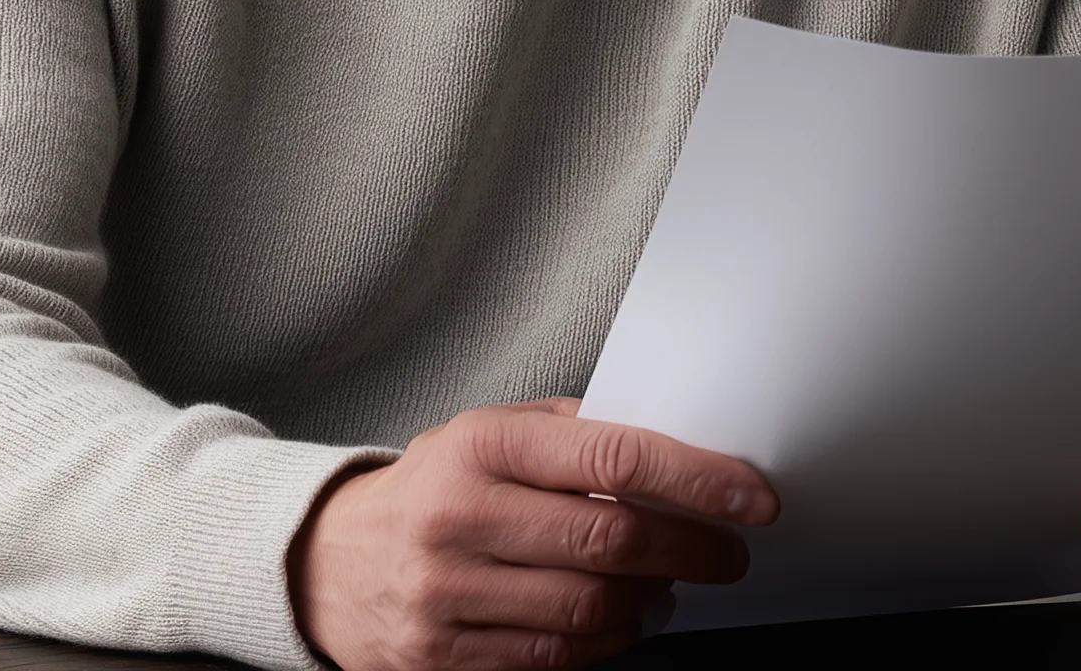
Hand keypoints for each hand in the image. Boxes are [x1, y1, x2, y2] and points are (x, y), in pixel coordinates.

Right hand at [286, 397, 778, 670]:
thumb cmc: (430, 487)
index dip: (694, 477)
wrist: (329, 560)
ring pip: (590, 610)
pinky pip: (554, 659)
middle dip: (691, 547)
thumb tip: (668, 437)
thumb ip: (569, 434)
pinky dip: (606, 644)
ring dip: (652, 602)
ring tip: (670, 583)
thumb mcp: (485, 433)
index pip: (611, 456)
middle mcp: (461, 516)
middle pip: (611, 540)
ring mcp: (448, 594)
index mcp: (481, 444)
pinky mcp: (442, 659)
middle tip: (729, 550)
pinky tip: (621, 619)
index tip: (750, 493)